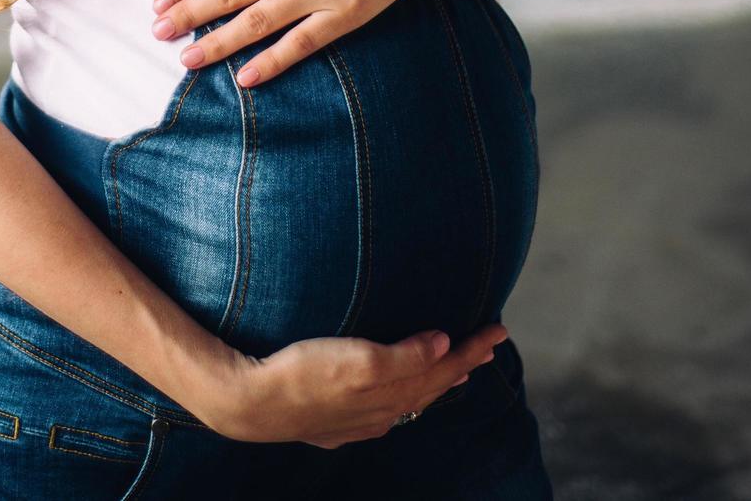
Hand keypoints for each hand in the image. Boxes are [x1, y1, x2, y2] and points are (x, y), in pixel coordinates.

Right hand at [194, 323, 509, 447]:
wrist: (252, 403)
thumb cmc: (302, 374)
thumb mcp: (359, 360)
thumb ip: (405, 356)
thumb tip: (444, 345)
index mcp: (392, 393)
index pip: (444, 369)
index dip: (472, 349)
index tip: (498, 330)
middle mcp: (382, 411)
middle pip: (433, 385)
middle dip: (463, 362)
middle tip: (490, 343)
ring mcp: (359, 419)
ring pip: (410, 399)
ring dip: (437, 380)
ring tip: (457, 369)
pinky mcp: (336, 420)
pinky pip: (387, 409)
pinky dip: (407, 395)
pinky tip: (401, 396)